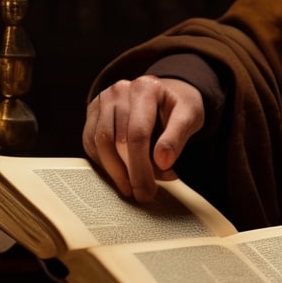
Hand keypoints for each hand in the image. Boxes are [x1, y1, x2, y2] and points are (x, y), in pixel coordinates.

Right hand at [83, 76, 204, 202]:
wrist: (166, 94)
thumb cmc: (178, 107)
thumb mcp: (190, 117)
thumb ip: (177, 138)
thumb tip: (162, 162)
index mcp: (146, 88)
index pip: (137, 133)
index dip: (141, 167)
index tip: (148, 190)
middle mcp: (120, 90)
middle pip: (116, 140)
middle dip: (129, 173)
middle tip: (142, 194)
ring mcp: (103, 100)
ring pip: (99, 143)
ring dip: (114, 171)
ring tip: (132, 186)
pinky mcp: (93, 112)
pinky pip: (91, 143)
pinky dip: (104, 163)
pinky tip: (121, 173)